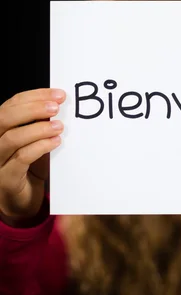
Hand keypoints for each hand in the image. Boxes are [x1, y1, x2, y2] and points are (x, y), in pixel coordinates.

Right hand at [0, 88, 64, 220]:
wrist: (22, 200)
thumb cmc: (29, 166)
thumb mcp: (34, 140)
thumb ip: (40, 124)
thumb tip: (60, 104)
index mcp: (0, 128)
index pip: (11, 104)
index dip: (34, 96)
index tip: (58, 94)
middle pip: (4, 117)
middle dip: (33, 108)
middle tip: (56, 107)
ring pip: (11, 138)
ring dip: (38, 129)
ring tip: (59, 126)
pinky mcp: (6, 179)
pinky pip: (21, 158)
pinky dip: (39, 147)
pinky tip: (55, 142)